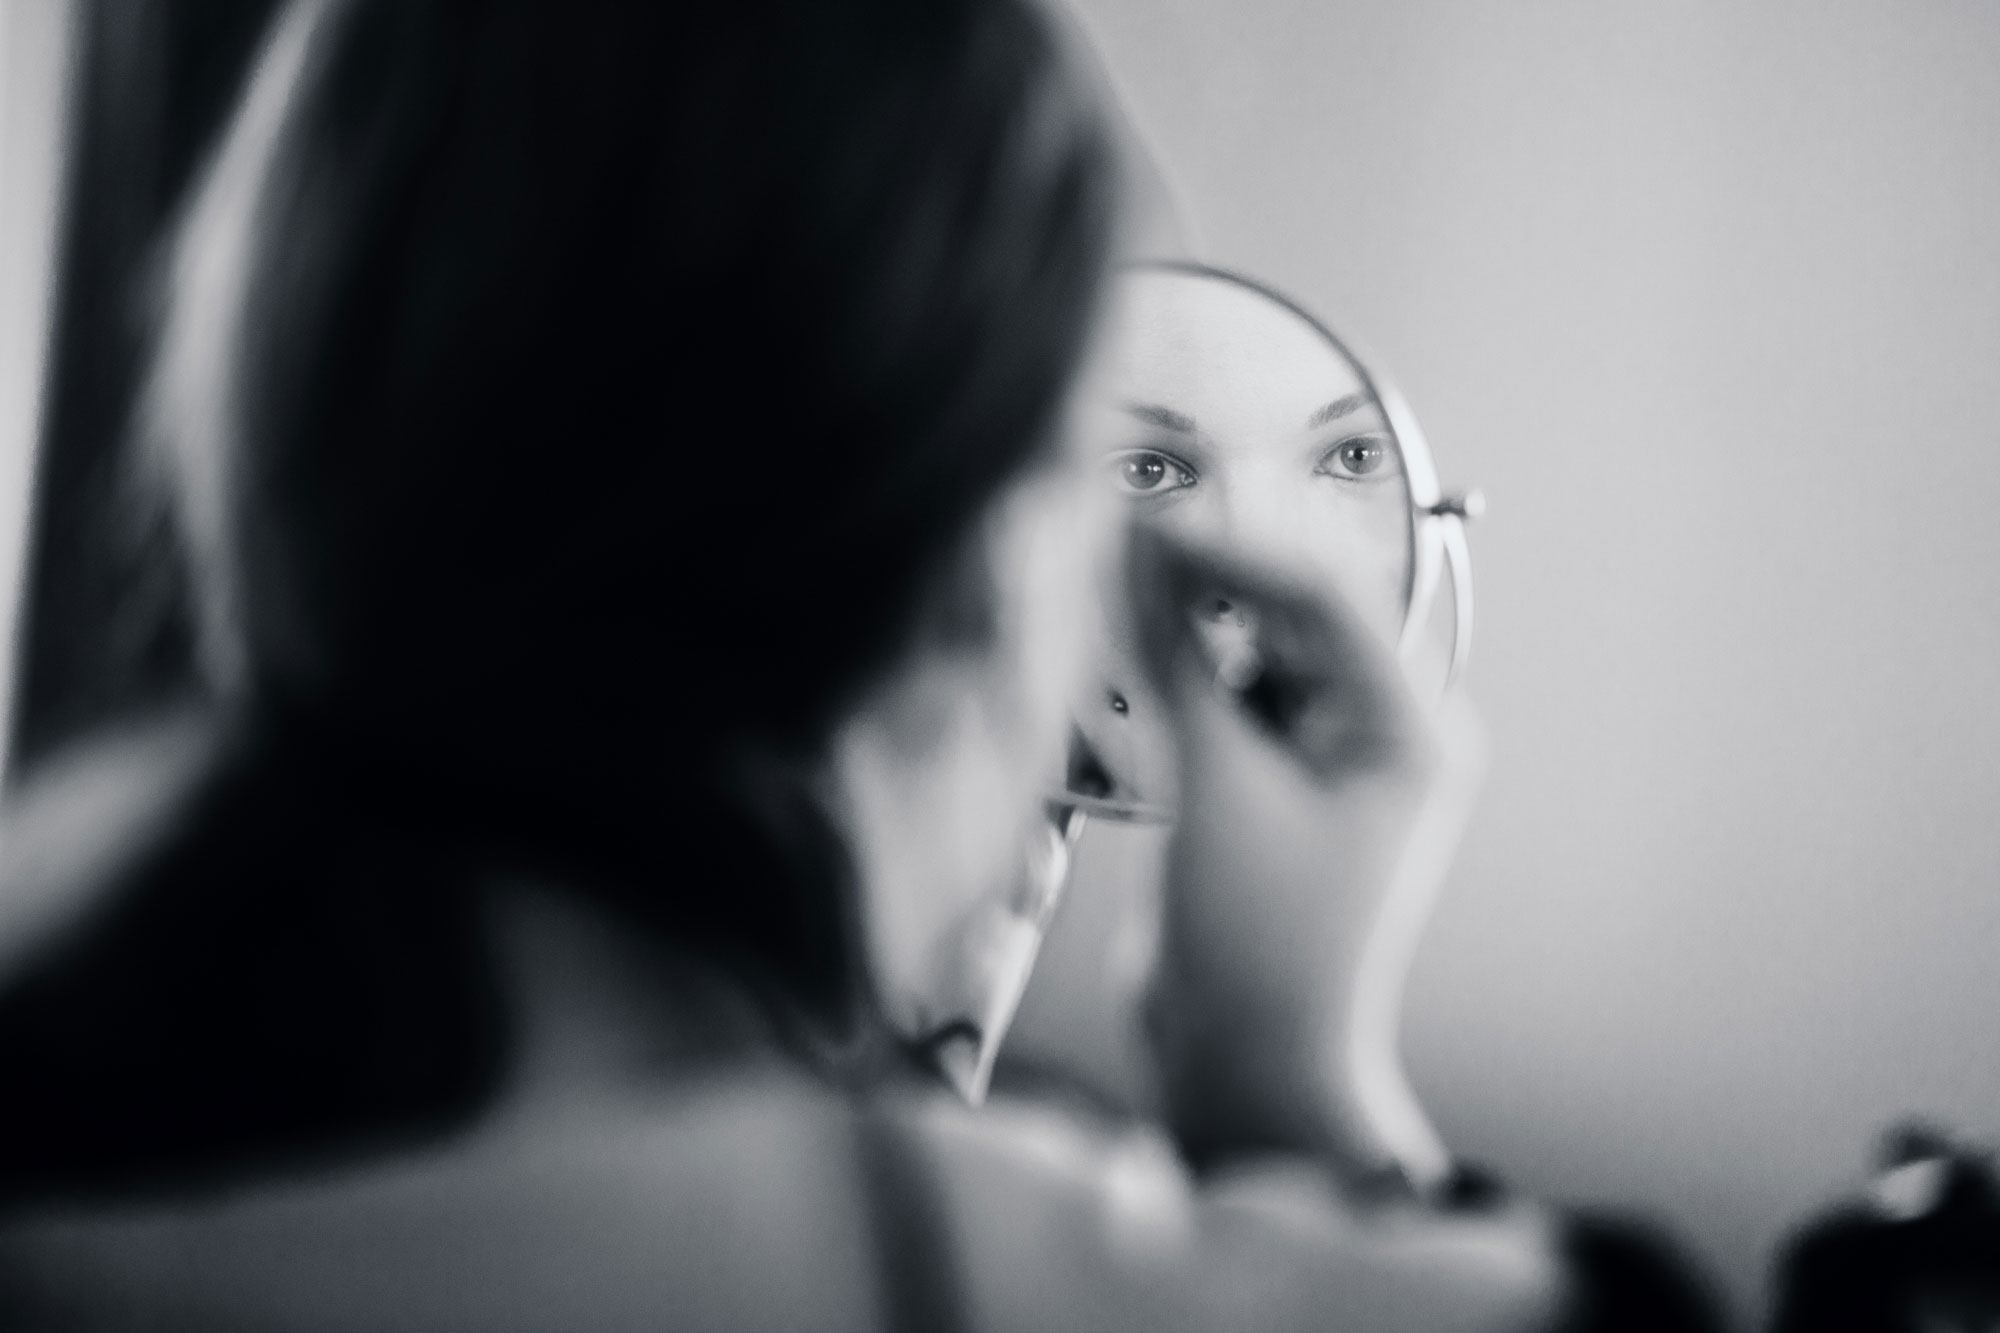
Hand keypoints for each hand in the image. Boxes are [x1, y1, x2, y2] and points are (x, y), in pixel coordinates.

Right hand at [1130, 527, 1484, 1186]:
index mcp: (1408, 729)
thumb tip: (1142, 550)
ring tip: (1114, 581)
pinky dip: (1178, 667)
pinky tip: (1126, 641)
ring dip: (1189, 614)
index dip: (1234, 544)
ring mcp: (1326, 756)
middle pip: (1294, 610)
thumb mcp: (1219, 787)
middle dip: (1212, 572)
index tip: (1147, 519)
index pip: (1326, 593)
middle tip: (1122, 532)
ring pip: (1255, 645)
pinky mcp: (1270, 781)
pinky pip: (1228, 694)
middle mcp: (1381, 730)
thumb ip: (1179, 658)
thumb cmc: (1261, 947)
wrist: (1244, 1066)